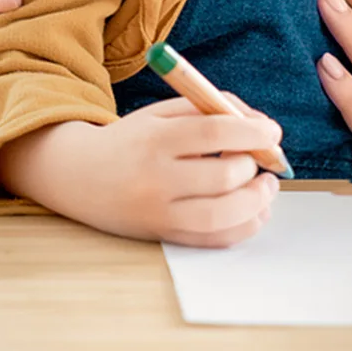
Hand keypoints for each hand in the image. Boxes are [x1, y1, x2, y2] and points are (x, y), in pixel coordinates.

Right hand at [0, 98, 282, 246]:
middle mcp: (157, 180)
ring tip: (266, 186)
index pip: (215, 133)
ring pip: (221, 217)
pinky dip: (242, 228)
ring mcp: (158, 214)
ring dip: (256, 201)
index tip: (273, 131)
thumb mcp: (164, 111)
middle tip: (263, 158)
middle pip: (223, 178)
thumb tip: (261, 125)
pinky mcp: (162, 237)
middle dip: (254, 166)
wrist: (78, 175)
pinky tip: (255, 211)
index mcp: (157, 139)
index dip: (253, 131)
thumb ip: (212, 109)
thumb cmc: (133, 138)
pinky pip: (211, 241)